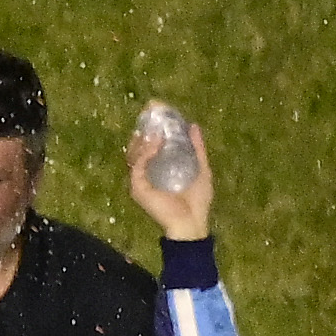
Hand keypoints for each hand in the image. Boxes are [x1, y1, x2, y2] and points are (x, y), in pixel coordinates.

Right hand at [124, 103, 214, 236]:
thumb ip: (197, 148)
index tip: (159, 112)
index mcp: (160, 169)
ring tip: (154, 127)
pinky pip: (137, 166)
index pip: (152, 145)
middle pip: (140, 147)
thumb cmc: (198, 202)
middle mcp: (148, 174)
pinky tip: (155, 143)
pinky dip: (145, 153)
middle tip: (152, 111)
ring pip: (134, 154)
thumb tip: (193, 125)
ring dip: (143, 138)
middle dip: (145, 128)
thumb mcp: (201, 168)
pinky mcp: (138, 188)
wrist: (192, 224)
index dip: (154, 128)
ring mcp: (141, 181)